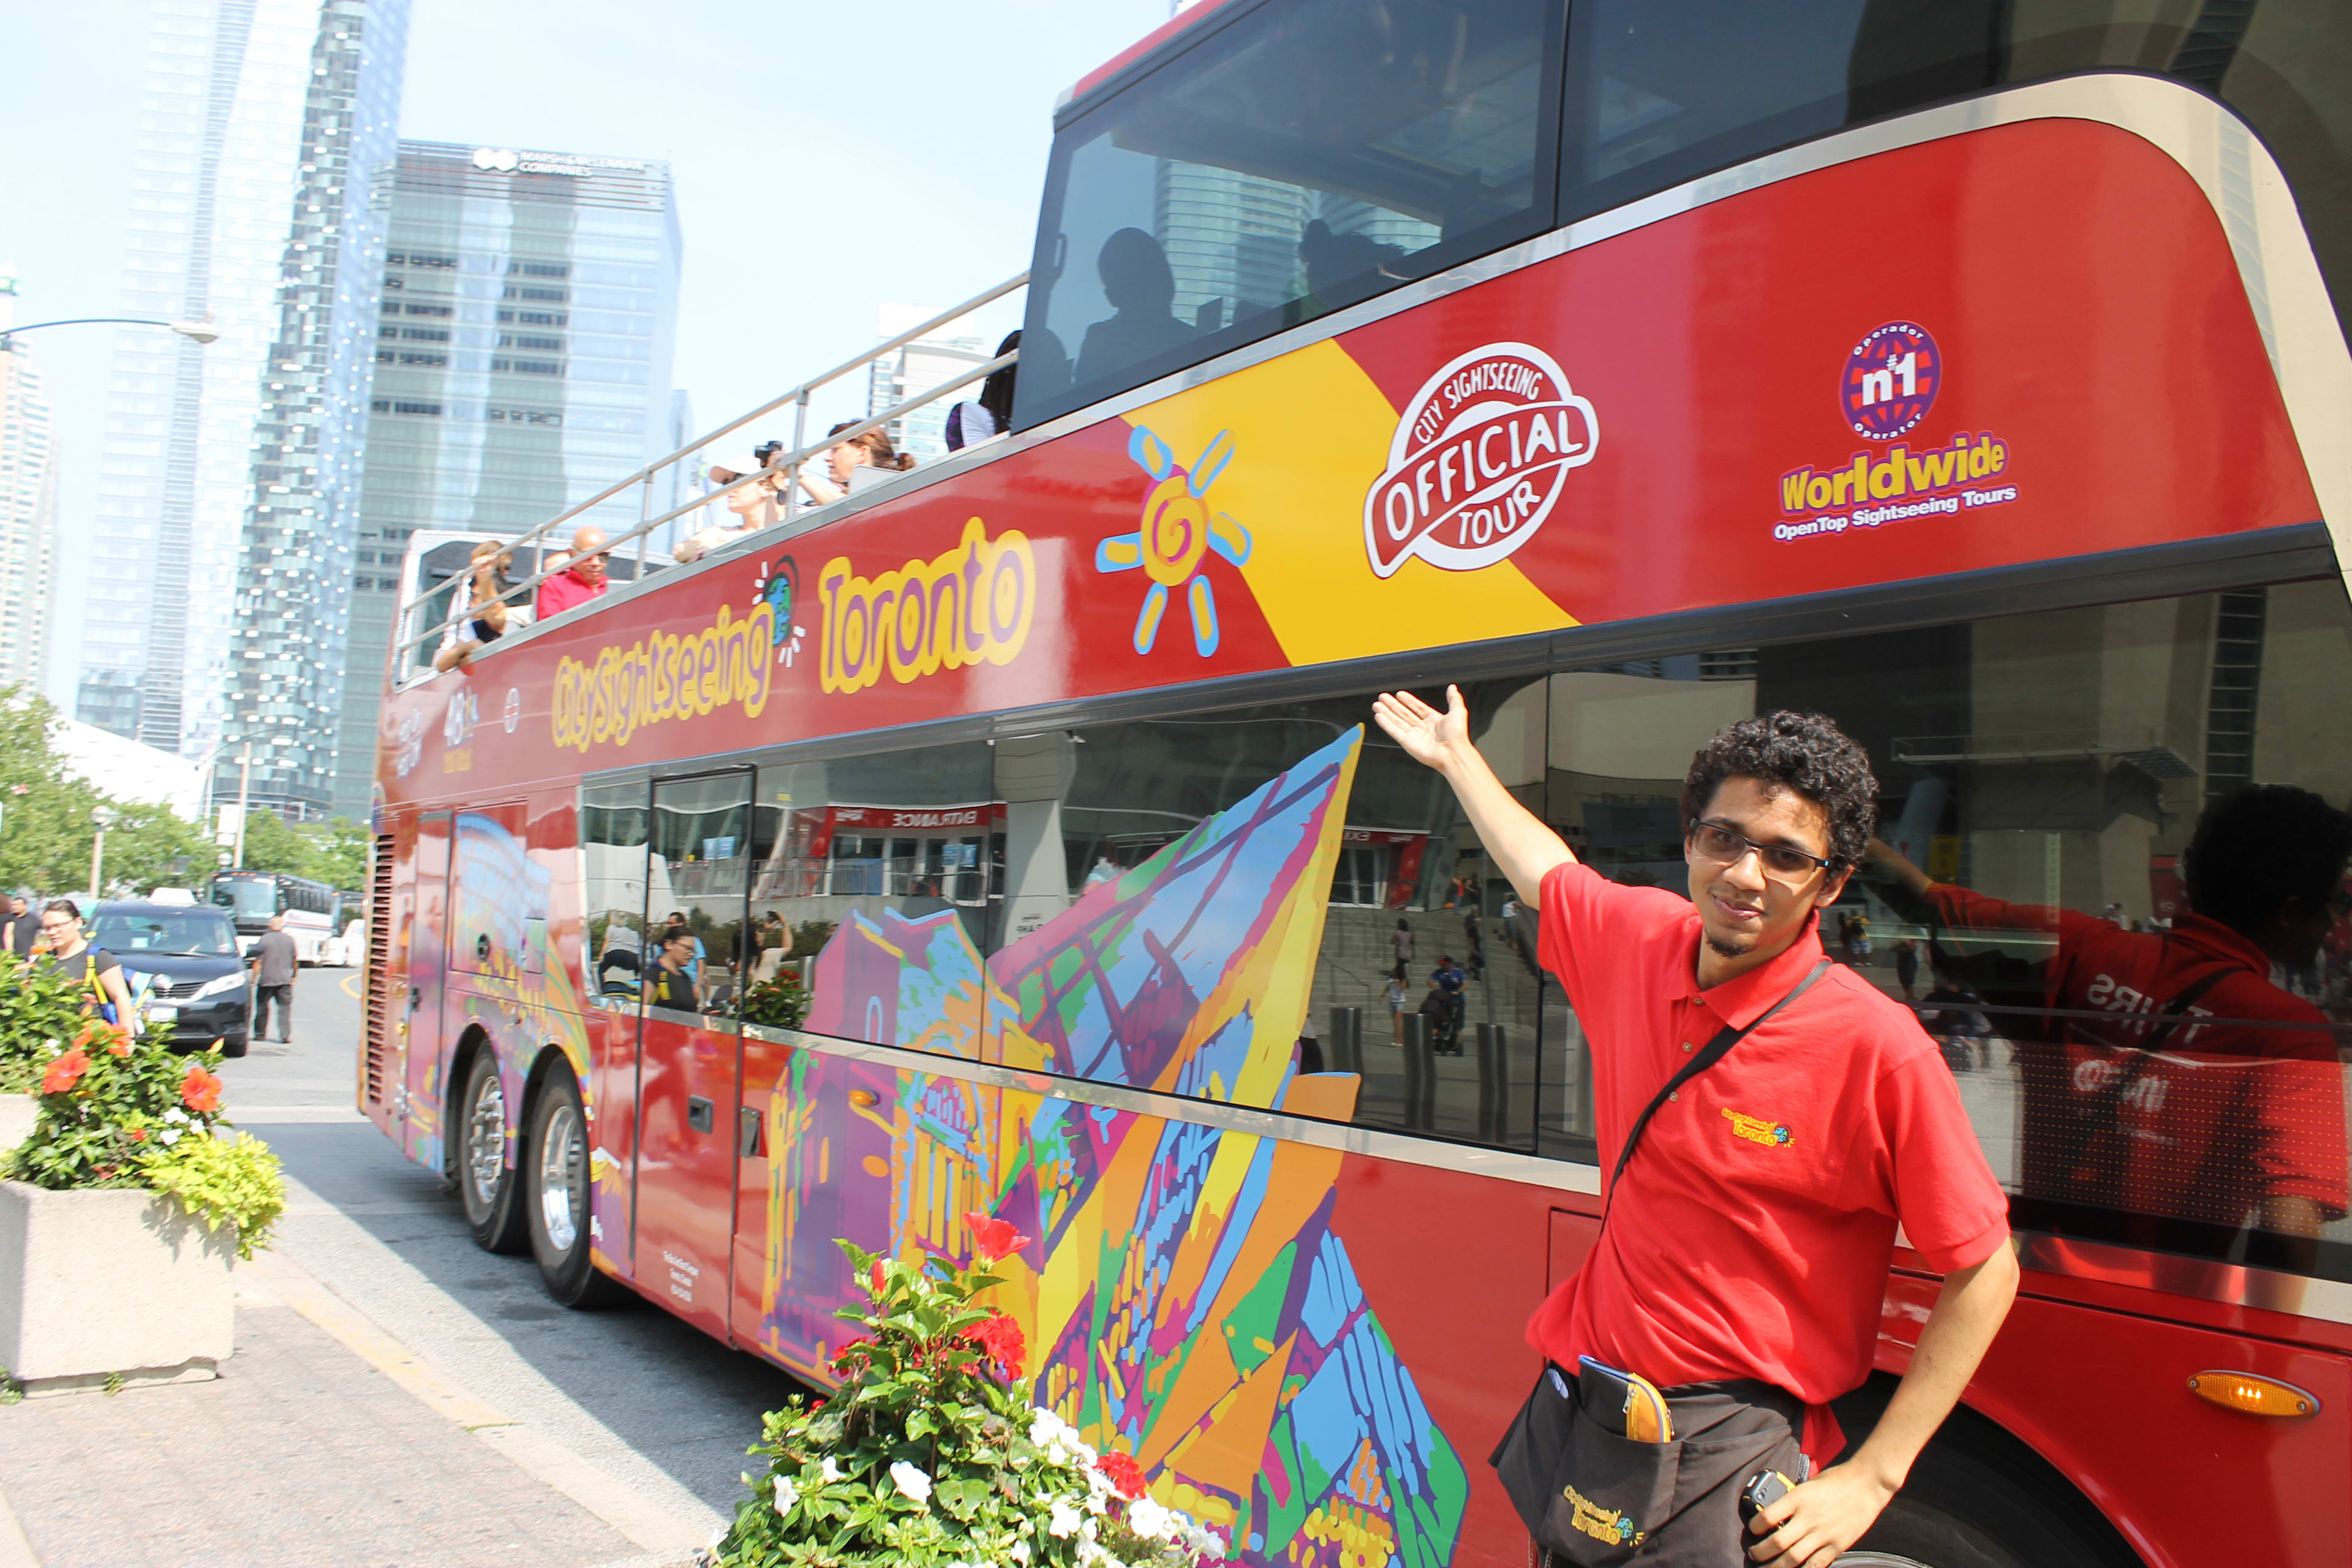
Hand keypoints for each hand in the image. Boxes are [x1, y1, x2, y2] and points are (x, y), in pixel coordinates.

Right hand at [1372, 685, 1470, 771]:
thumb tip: (1452, 687)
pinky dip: (1386, 724)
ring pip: (1397, 721)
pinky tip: (1379, 716)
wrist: (1453, 752)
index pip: (1417, 707)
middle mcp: (1423, 728)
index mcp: (1434, 720)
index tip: (1399, 694)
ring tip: (1377, 704)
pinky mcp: (1407, 743)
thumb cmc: (1457, 735)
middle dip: (1393, 705)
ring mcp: (1414, 735)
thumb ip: (1454, 699)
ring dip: (1386, 712)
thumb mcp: (1458, 711)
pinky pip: (1394, 731)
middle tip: (1383, 697)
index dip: (1408, 700)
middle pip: (1404, 713)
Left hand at [1747, 1462, 1895, 1566]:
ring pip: (1793, 1558)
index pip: (1767, 1517)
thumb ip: (1794, 1499)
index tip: (1753, 1529)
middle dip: (1761, 1552)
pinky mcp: (1837, 1546)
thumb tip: (1780, 1514)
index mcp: (1798, 1498)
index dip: (1755, 1526)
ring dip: (1777, 1566)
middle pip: (1777, 1543)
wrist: (1867, 1484)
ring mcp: (1823, 1534)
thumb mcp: (1809, 1483)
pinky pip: (1816, 1564)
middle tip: (1754, 1554)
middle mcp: (1808, 1518)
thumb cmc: (1838, 1480)